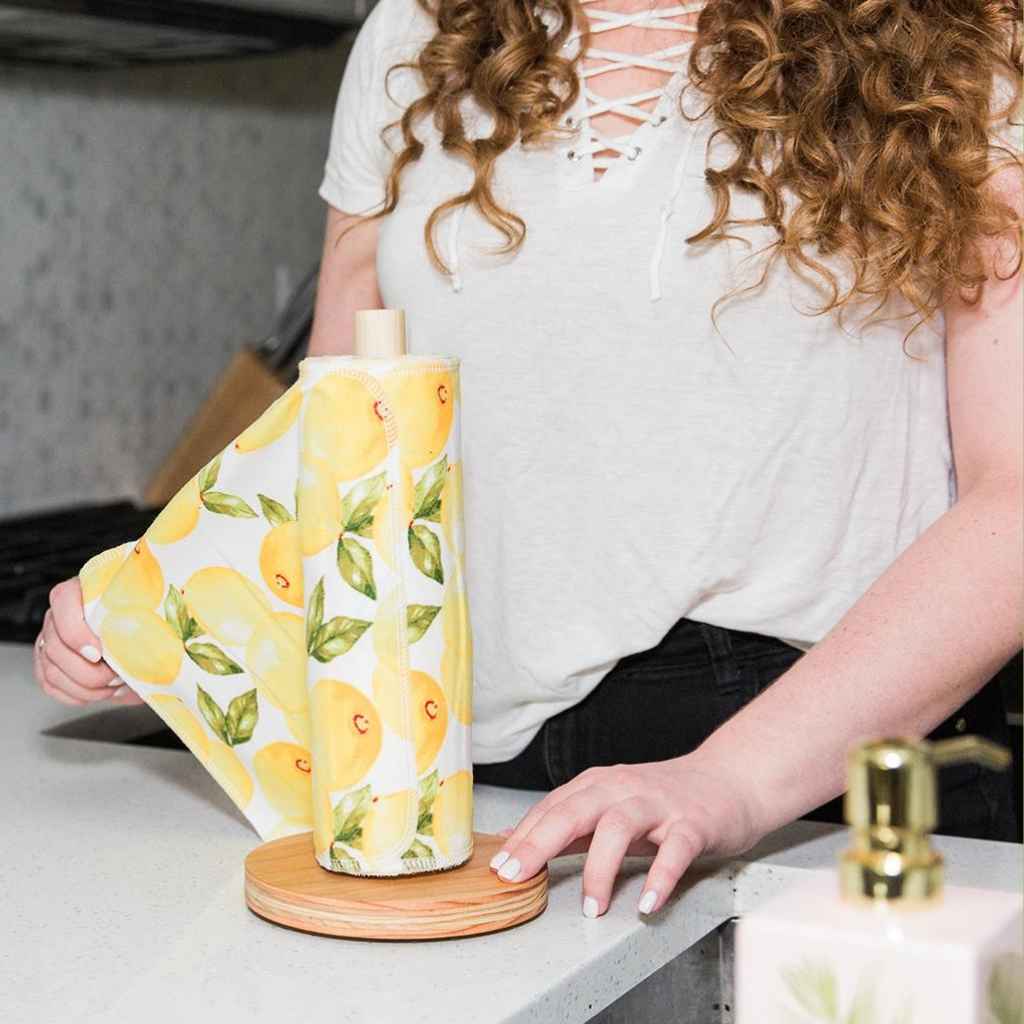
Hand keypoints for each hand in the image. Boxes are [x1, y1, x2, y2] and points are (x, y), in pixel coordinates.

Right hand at [33, 578, 143, 706]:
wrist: (134, 638)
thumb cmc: (140, 622)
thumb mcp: (144, 613)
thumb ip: (143, 619)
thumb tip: (160, 644)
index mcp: (79, 591)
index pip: (62, 601)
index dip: (76, 632)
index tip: (99, 653)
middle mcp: (57, 615)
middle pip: (56, 647)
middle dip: (89, 672)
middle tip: (116, 677)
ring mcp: (47, 640)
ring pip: (52, 671)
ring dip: (87, 688)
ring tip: (114, 687)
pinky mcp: (46, 664)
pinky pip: (52, 686)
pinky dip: (78, 696)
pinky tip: (101, 692)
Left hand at [489, 754, 764, 917]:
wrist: (729, 779)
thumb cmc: (665, 800)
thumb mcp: (613, 807)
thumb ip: (573, 825)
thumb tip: (520, 845)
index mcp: (600, 784)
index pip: (553, 807)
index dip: (523, 836)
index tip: (499, 867)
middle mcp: (624, 789)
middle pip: (575, 810)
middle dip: (541, 842)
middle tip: (518, 876)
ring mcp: (659, 805)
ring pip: (619, 826)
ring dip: (600, 869)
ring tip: (591, 907)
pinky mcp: (693, 823)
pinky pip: (675, 849)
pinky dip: (660, 877)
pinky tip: (647, 903)